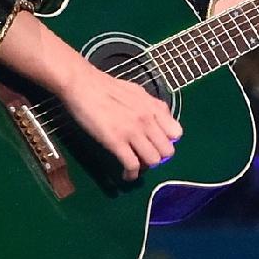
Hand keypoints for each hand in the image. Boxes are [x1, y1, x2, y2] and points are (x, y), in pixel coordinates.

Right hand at [59, 65, 181, 172]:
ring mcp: (132, 131)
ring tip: (134, 164)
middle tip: (144, 156)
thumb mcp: (136, 92)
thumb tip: (159, 119)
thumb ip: (150, 107)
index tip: (156, 144)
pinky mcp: (116, 142)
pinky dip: (130, 174)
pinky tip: (125, 174)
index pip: (176, 133)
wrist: (82, 84)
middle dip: (158, 157)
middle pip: (167, 151)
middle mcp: (148, 120)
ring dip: (145, 166)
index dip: (167, 141)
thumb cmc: (105, 87)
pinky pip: (132, 165)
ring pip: (153, 161)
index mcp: (153, 107)